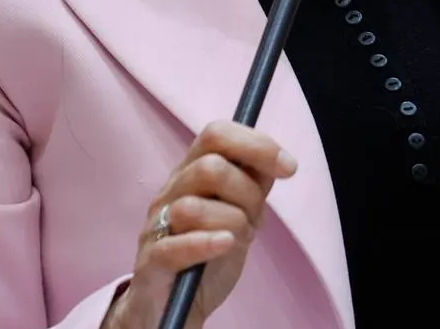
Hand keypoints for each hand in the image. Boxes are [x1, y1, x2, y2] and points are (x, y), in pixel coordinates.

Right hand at [105, 121, 296, 328]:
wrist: (176, 305)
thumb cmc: (209, 254)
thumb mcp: (240, 214)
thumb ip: (254, 185)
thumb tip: (279, 161)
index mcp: (191, 172)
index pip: (215, 135)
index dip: (255, 144)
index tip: (289, 167)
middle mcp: (170, 192)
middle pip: (209, 168)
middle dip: (246, 193)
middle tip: (255, 219)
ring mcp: (157, 225)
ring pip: (192, 207)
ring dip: (231, 223)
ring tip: (238, 240)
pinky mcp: (151, 261)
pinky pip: (173, 246)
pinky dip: (204, 243)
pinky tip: (225, 244)